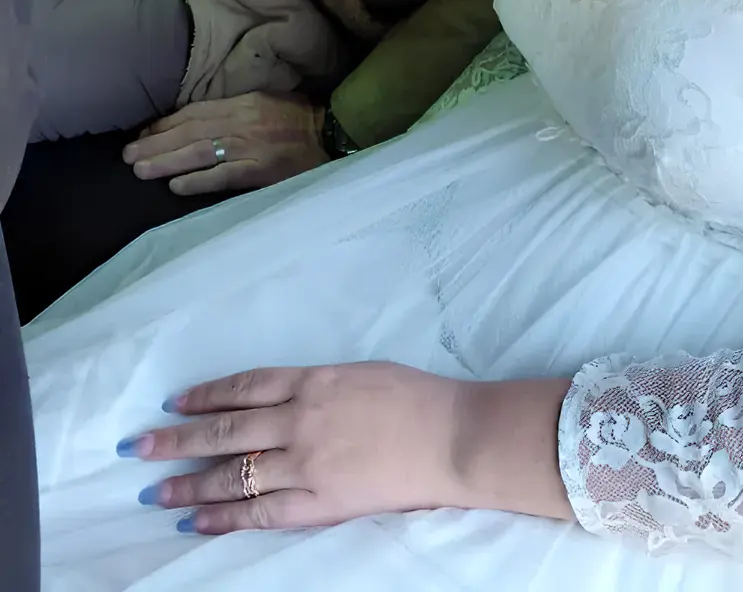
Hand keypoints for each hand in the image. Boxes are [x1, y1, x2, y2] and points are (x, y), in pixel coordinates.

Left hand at [122, 92, 329, 193]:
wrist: (333, 132)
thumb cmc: (300, 118)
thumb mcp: (265, 102)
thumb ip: (233, 111)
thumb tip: (196, 124)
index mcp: (242, 102)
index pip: (194, 113)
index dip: (164, 125)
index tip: (141, 135)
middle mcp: (241, 121)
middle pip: (189, 133)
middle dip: (155, 144)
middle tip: (127, 157)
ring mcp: (249, 146)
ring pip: (199, 153)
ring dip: (166, 162)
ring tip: (140, 171)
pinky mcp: (259, 169)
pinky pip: (222, 176)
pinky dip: (197, 181)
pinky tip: (175, 186)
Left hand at [122, 363, 572, 533]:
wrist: (451, 435)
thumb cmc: (416, 398)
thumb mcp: (361, 373)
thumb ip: (319, 387)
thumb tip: (286, 398)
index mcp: (313, 380)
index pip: (244, 386)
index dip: (206, 395)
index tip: (176, 402)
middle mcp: (300, 418)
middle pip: (226, 429)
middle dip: (178, 439)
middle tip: (139, 447)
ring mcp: (307, 462)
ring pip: (235, 473)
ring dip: (190, 484)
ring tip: (155, 492)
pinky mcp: (320, 500)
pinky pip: (262, 511)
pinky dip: (225, 517)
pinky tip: (198, 522)